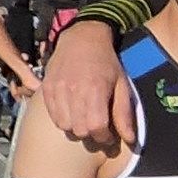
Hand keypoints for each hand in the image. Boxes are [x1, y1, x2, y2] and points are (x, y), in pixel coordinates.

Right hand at [34, 19, 131, 150]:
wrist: (83, 38)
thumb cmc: (106, 61)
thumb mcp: (121, 84)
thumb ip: (124, 113)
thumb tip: (130, 140)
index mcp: (95, 90)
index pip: (96, 128)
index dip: (104, 137)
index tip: (109, 135)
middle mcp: (73, 90)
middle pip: (80, 130)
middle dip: (91, 134)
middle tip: (98, 126)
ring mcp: (57, 89)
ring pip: (64, 126)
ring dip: (76, 128)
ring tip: (85, 118)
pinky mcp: (46, 89)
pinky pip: (53, 116)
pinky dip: (63, 119)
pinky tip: (73, 111)